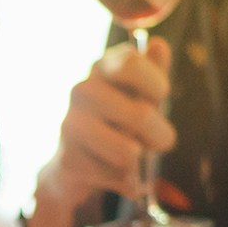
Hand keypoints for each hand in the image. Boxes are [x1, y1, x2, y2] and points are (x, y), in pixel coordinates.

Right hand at [35, 37, 175, 220]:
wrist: (73, 166)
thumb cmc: (115, 123)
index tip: (159, 97)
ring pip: (129, 152)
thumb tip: (159, 45)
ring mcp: (70, 124)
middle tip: (160, 142)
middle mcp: (80, 90)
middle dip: (161, 136)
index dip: (155, 84)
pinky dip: (124, 181)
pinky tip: (112, 173)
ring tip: (132, 157)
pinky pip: (116, 176)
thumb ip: (153, 72)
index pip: (129, 62)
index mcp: (101, 67)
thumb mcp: (139, 96)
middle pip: (140, 115)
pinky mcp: (67, 159)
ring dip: (140, 161)